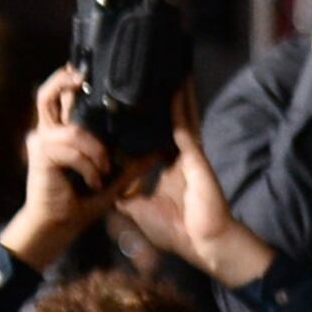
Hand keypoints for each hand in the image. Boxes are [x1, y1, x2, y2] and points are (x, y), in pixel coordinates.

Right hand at [0, 68, 126, 270]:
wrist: (62, 224)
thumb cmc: (84, 199)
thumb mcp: (115, 177)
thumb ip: (134, 161)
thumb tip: (162, 147)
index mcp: (65, 132)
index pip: (63, 99)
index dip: (69, 81)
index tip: (85, 69)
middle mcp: (49, 132)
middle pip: (47, 95)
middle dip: (63, 83)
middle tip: (80, 76)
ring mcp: (41, 142)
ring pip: (74, 131)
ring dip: (95, 152)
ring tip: (103, 172)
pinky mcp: (40, 156)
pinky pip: (71, 151)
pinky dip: (88, 167)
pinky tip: (93, 183)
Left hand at [111, 89, 275, 286]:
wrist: (203, 243)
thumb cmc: (177, 231)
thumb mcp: (139, 211)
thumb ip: (125, 194)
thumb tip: (107, 185)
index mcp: (170, 170)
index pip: (155, 140)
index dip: (147, 123)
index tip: (134, 107)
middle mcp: (182, 158)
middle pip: (170, 122)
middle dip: (163, 101)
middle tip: (154, 75)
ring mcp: (191, 155)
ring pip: (180, 117)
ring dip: (176, 94)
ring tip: (170, 68)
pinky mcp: (195, 155)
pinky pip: (184, 125)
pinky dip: (179, 106)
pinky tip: (176, 86)